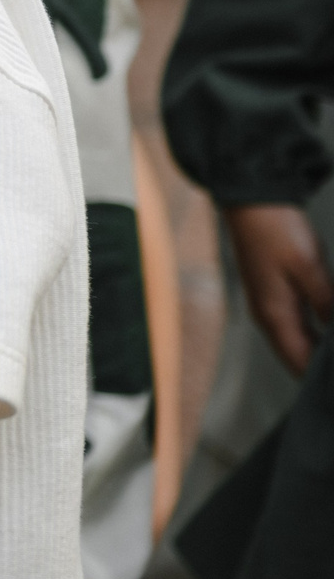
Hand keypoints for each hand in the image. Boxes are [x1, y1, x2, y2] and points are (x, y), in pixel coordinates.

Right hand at [226, 203, 330, 374]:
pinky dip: (315, 333)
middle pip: (297, 355)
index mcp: (274, 314)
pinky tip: (331, 329)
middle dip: (323, 366)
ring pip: (297, 340)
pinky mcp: (274, 292)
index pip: (299, 361)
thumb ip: (327, 304)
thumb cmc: (277, 231)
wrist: (252, 201)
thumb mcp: (310, 268)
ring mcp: (269, 304)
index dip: (322, 376)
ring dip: (319, 350)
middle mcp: (268, 315)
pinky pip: (296, 324)